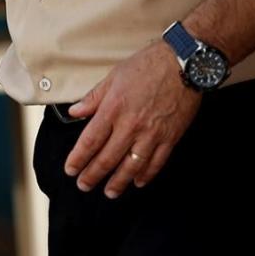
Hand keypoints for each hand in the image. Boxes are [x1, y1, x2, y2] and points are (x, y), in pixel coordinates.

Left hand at [62, 41, 200, 197]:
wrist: (183, 63)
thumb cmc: (148, 65)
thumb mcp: (114, 76)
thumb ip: (94, 98)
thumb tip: (75, 112)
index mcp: (113, 108)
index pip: (90, 141)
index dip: (78, 159)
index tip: (70, 169)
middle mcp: (130, 125)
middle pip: (107, 158)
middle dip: (93, 175)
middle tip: (84, 186)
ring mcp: (152, 134)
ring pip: (131, 166)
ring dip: (118, 182)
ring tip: (109, 192)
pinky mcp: (170, 137)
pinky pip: (156, 162)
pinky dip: (146, 175)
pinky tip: (138, 182)